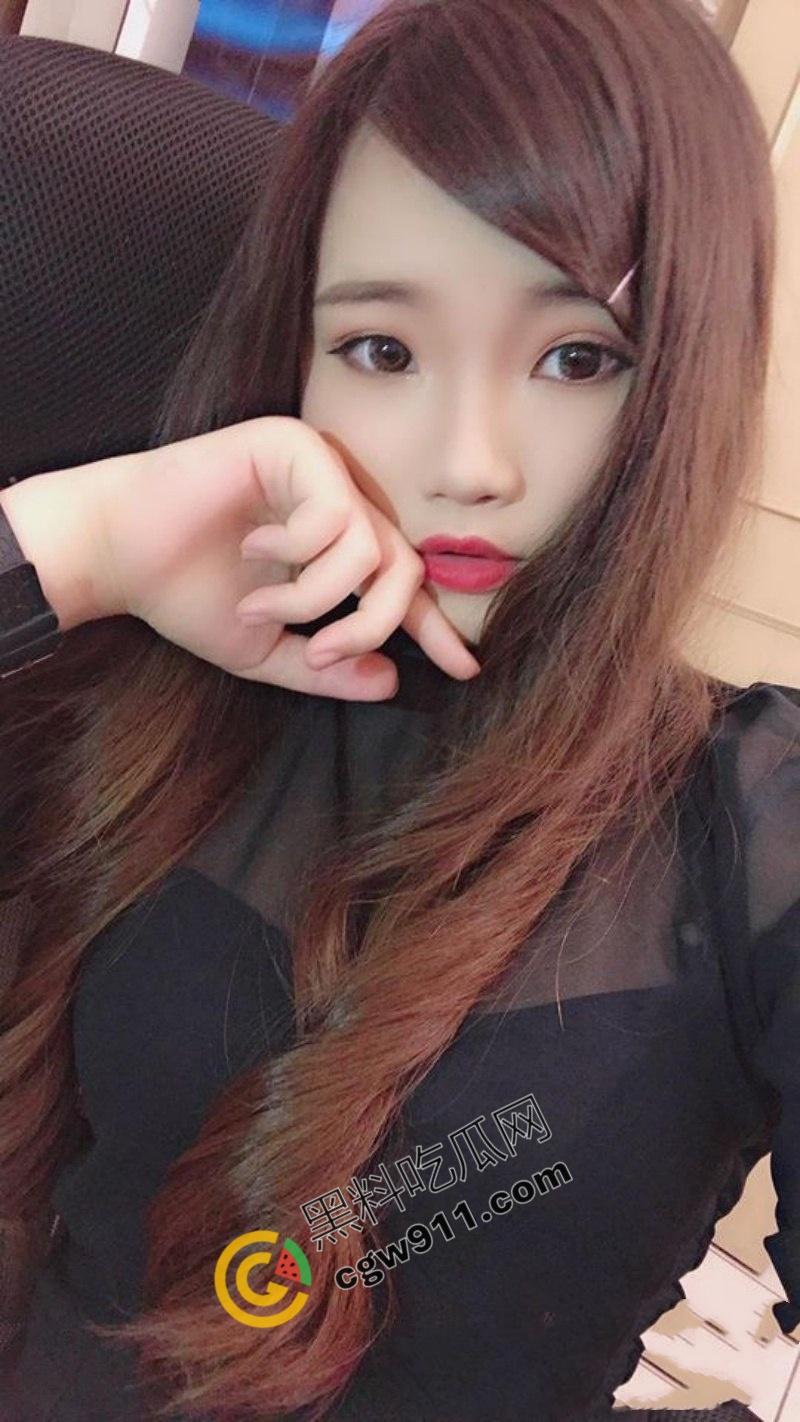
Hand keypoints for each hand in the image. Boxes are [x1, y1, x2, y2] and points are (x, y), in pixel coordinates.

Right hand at [99, 415, 480, 700]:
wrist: (118, 552)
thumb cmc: (184, 592)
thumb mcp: (263, 648)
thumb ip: (325, 667)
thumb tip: (391, 683)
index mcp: (337, 547)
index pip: (404, 586)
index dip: (436, 628)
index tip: (466, 670)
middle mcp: (338, 502)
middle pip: (405, 569)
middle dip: (371, 626)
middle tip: (321, 652)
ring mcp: (320, 469)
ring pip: (372, 548)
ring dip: (316, 598)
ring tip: (259, 606)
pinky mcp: (293, 444)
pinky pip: (334, 513)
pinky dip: (295, 554)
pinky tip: (251, 550)